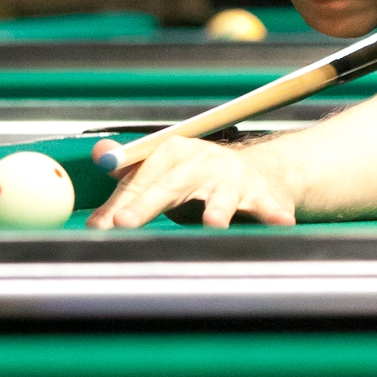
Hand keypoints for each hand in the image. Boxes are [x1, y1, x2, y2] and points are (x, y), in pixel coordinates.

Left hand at [86, 135, 298, 228]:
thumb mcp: (162, 174)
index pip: (141, 180)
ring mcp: (232, 178)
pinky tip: (281, 222)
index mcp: (173, 151)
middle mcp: (202, 161)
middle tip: (124, 221)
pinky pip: (266, 206)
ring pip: (221, 197)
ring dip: (217, 210)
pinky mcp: (260, 194)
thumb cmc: (199, 178)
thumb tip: (95, 202)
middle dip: (146, 204)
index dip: (121, 203)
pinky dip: (273, 214)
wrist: (257, 172)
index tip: (103, 225)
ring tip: (213, 222)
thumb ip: (127, 190)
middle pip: (170, 185)